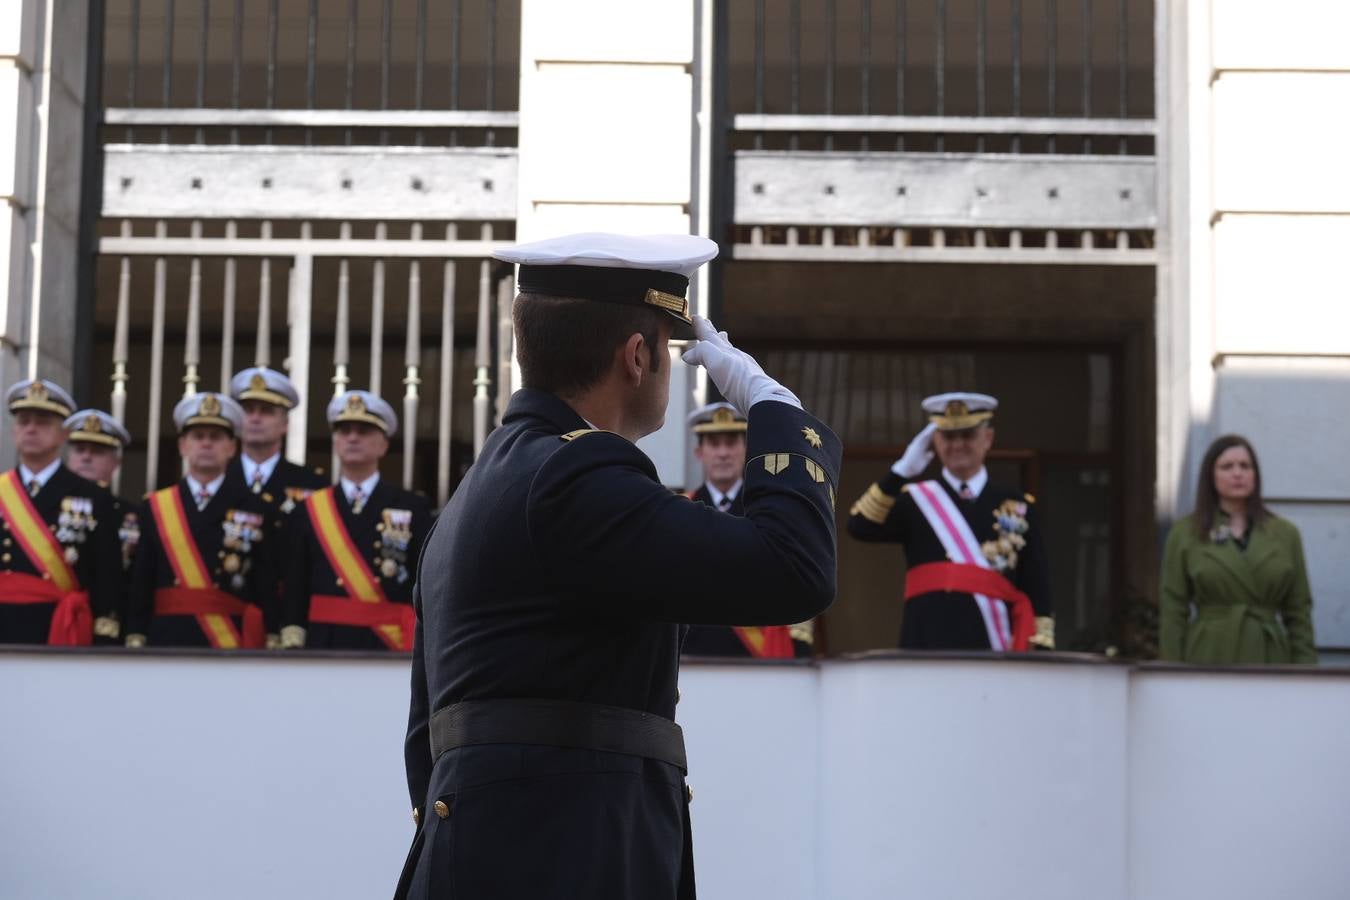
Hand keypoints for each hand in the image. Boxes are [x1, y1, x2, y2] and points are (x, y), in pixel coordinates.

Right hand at [680, 316, 800, 414]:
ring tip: (721, 338)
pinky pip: (733, 365)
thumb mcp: (716, 361)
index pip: (709, 335)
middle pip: (720, 340)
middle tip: (707, 323)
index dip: (701, 327)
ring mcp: (741, 368)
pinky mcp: (745, 381)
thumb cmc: (739, 380)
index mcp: (725, 350)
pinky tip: (730, 365)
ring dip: (721, 344)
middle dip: (712, 332)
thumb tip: (688, 355)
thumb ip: (702, 352)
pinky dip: (727, 361)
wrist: (761, 398)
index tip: (695, 317)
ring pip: (729, 351)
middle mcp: (734, 356)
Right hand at [891, 423, 937, 477]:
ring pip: (923, 437)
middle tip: (936, 423)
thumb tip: (931, 453)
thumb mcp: (924, 461)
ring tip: (934, 425)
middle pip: (926, 437)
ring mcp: (915, 446)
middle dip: (931, 430)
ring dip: (928, 431)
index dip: (933, 435)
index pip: (928, 440)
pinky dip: (924, 436)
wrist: (905, 471)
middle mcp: (918, 446)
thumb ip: (928, 456)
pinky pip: (920, 441)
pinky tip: (928, 432)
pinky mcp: (913, 448)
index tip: (938, 429)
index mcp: (921, 448)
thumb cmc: (914, 466)